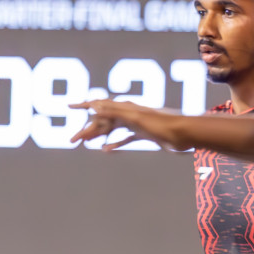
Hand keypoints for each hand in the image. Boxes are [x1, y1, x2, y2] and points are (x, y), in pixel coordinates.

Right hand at [68, 99, 187, 149]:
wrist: (184, 134)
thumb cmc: (162, 124)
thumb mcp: (136, 117)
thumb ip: (115, 111)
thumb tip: (94, 105)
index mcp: (125, 107)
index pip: (100, 104)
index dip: (84, 105)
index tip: (70, 106)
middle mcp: (128, 114)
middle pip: (103, 120)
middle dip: (87, 129)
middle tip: (74, 140)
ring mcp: (135, 124)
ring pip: (111, 130)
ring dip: (98, 136)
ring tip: (86, 144)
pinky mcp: (143, 135)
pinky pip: (124, 139)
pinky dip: (114, 143)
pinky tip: (106, 150)